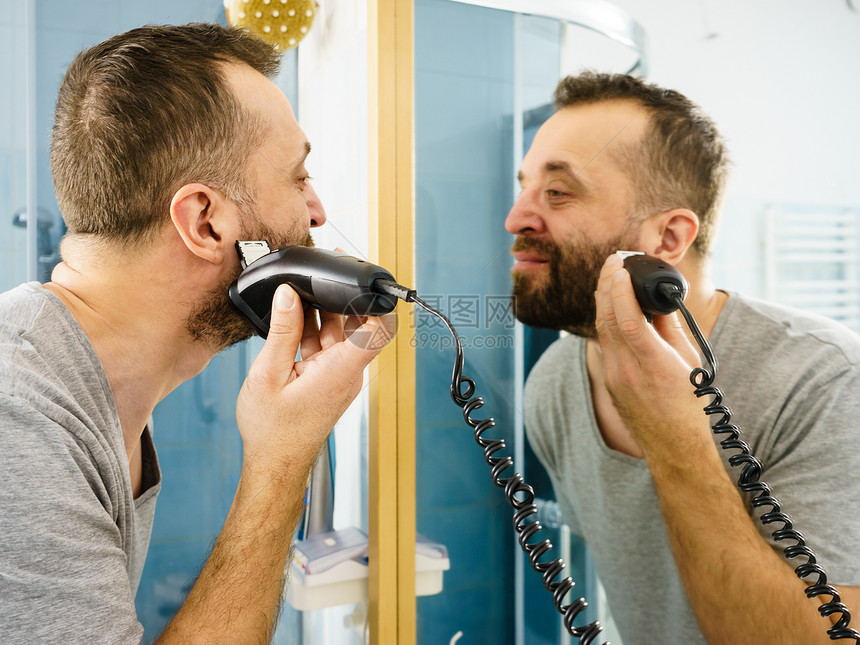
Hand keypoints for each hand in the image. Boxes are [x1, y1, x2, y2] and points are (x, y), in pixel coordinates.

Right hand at [235, 284, 394, 474]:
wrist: (275, 463)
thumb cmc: (273, 431)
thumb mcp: (268, 374)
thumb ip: (283, 331)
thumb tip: (288, 294)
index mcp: (341, 370)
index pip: (379, 330)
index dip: (378, 302)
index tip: (365, 281)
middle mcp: (347, 372)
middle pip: (358, 325)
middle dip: (342, 297)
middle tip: (320, 274)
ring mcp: (339, 376)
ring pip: (341, 333)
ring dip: (324, 312)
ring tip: (298, 293)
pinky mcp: (328, 380)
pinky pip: (328, 346)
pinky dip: (314, 330)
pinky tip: (294, 318)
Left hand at [593, 254, 708, 456]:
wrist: (674, 447)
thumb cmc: (690, 406)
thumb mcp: (690, 364)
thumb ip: (671, 329)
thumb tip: (660, 299)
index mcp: (653, 364)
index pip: (627, 320)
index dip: (619, 290)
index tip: (619, 267)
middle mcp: (627, 370)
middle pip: (607, 319)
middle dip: (606, 285)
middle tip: (611, 261)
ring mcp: (614, 377)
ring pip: (601, 330)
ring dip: (603, 299)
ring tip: (609, 276)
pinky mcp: (609, 381)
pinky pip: (602, 343)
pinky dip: (605, 320)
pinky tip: (610, 306)